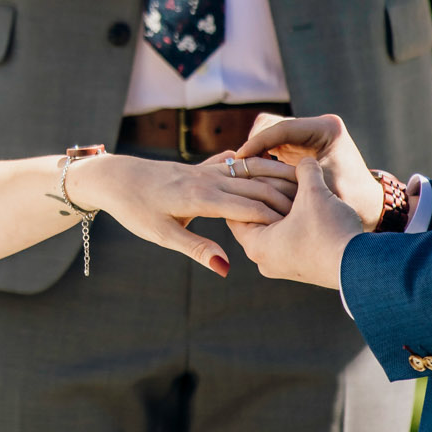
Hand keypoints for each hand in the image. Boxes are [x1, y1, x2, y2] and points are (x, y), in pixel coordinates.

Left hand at [68, 151, 295, 275]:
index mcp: (200, 197)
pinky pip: (234, 163)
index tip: (304, 224)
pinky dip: (255, 165)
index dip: (278, 215)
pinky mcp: (200, 166)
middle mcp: (207, 179)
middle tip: (316, 206)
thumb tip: (227, 268)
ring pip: (248, 170)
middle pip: (255, 185)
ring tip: (304, 182)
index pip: (250, 205)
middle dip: (285, 195)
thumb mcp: (162, 234)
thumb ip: (197, 249)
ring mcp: (204, 170)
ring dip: (276, 176)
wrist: (114, 177)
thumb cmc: (135, 209)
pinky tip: (272, 165)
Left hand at [226, 157, 363, 288]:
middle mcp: (264, 261)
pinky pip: (287, 241)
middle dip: (264, 198)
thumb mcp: (314, 192)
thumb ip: (304, 171)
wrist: (362, 267)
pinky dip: (293, 223)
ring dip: (281, 210)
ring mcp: (283, 267)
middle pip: (254, 220)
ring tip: (292, 190)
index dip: (245, 187)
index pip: (236, 210)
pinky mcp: (300, 269)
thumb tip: (305, 159)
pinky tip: (306, 208)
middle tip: (271, 176)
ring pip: (272, 230)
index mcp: (256, 245)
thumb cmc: (332, 231)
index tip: (254, 170)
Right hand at [235, 112, 385, 229]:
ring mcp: (310, 134)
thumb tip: (252, 171)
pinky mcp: (304, 144)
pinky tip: (255, 177)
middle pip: (273, 126)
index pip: (282, 129)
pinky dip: (264, 158)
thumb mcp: (319, 191)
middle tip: (239, 167)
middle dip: (255, 145)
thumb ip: (289, 180)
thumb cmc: (350, 202)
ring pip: (271, 134)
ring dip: (258, 152)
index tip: (240, 158)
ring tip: (244, 173)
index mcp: (326, 129)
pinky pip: (275, 145)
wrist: (371, 209)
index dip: (257, 143)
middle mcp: (318, 126)